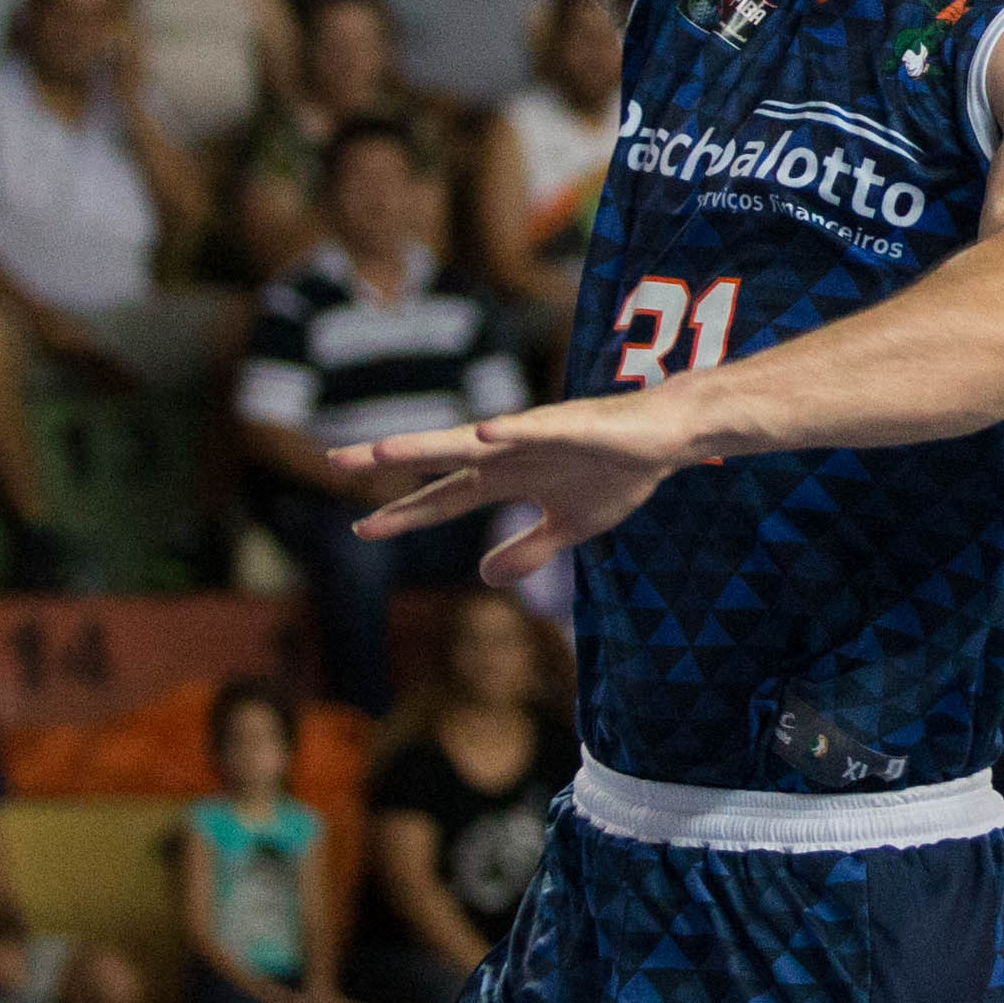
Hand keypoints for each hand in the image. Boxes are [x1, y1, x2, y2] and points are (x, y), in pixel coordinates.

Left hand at [342, 389, 693, 579]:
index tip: (361, 530)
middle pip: (439, 461)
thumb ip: (527, 549)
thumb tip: (485, 578)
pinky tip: (479, 433)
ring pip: (473, 440)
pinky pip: (535, 428)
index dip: (405, 515)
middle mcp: (509, 452)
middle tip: (336, 462)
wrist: (667, 438)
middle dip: (388, 463)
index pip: (444, 500)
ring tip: (385, 450)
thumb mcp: (569, 528)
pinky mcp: (573, 424)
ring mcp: (537, 436)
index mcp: (506, 479)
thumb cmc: (617, 472)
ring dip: (429, 445)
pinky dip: (508, 431)